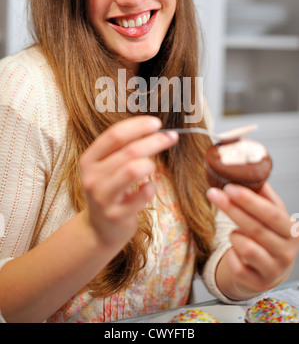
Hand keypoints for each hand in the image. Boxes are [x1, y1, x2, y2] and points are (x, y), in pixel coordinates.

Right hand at [79, 116, 178, 250]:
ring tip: (153, 167)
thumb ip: (121, 149)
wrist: (100, 229)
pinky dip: (152, 187)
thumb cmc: (110, 191)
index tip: (157, 123)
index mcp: (89, 159)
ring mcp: (103, 197)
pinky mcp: (116, 215)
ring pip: (133, 169)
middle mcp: (92, 177)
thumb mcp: (106, 168)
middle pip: (129, 150)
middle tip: (171, 137)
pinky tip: (149, 187)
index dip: (138, 126)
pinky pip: (143, 194)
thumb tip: (152, 127)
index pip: (114, 135)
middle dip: (155, 141)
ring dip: (151, 163)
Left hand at [207, 183, 298, 299]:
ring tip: (235, 231)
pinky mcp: (258, 282)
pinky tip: (235, 249)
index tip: (230, 187)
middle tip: (213, 194)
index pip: (271, 213)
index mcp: (291, 229)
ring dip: (233, 234)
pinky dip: (231, 254)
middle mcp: (287, 251)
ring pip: (245, 246)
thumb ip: (262, 193)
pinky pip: (236, 264)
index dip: (249, 200)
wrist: (269, 269)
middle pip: (255, 228)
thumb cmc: (268, 235)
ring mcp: (273, 269)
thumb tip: (247, 167)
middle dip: (232, 209)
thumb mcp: (271, 213)